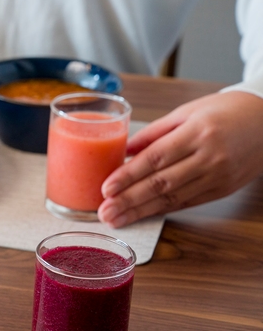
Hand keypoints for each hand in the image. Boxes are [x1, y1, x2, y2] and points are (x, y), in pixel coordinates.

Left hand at [99, 91, 262, 226]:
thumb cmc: (225, 111)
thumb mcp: (187, 112)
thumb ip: (154, 133)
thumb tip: (124, 151)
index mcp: (197, 132)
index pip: (155, 159)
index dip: (129, 176)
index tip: (106, 188)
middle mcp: (209, 157)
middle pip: (161, 183)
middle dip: (129, 200)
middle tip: (105, 212)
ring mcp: (218, 176)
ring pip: (172, 198)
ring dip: (141, 211)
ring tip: (116, 219)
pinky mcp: (223, 189)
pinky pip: (186, 202)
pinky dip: (161, 209)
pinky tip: (141, 215)